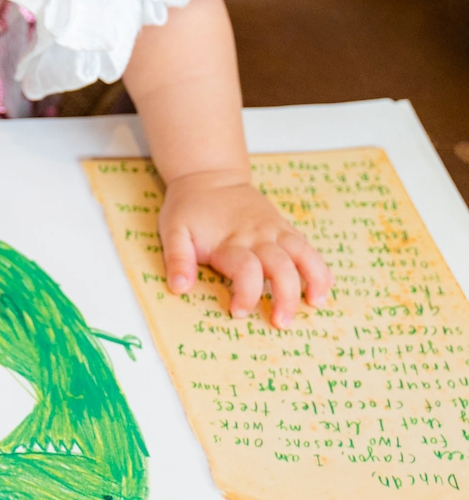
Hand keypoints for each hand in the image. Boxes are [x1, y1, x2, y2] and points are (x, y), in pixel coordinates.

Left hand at [159, 169, 331, 326]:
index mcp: (230, 240)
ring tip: (316, 303)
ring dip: (314, 279)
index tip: (238, 312)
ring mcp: (275, 230)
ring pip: (304, 254)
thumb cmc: (189, 208)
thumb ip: (177, 259)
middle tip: (281, 323)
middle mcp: (258, 236)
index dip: (245, 294)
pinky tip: (325, 286)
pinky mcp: (284, 227)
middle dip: (286, 297)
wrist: (210, 175)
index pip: (246, 270)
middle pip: (282, 266)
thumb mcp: (173, 230)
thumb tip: (180, 288)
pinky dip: (319, 266)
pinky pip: (307, 246)